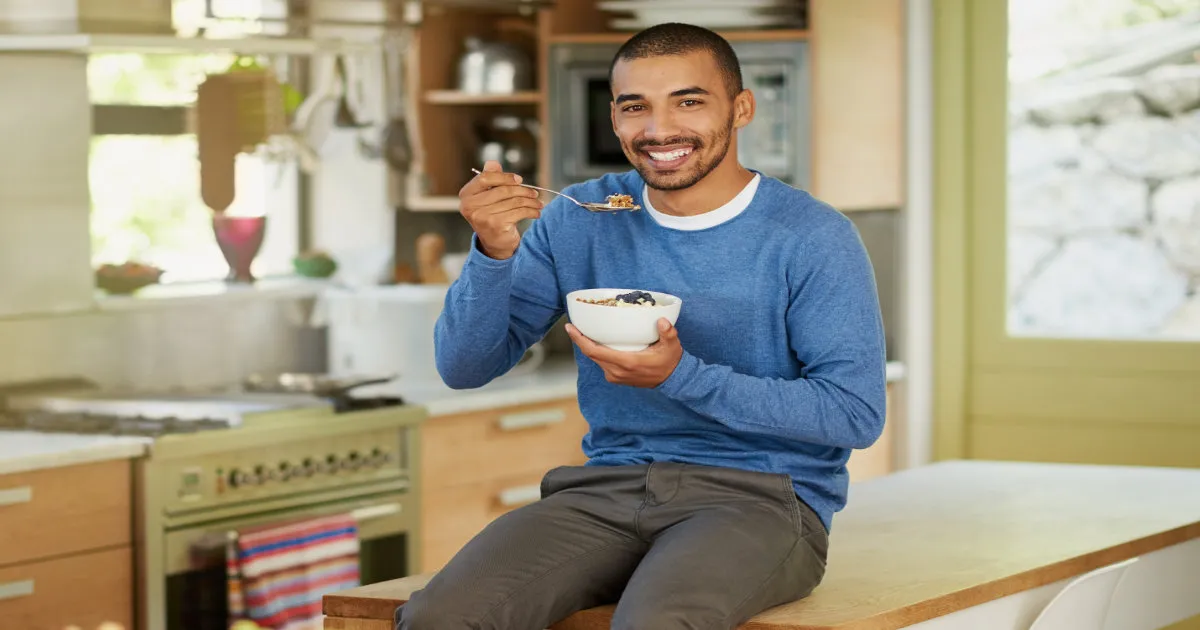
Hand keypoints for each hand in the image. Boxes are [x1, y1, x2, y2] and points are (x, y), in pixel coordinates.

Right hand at [458, 160, 543, 259]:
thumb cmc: (492, 216)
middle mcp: (470, 206)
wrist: (495, 244)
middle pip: (502, 190)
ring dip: (530, 201)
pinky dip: (531, 211)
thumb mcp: (488, 197)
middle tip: (535, 193)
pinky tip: (536, 212)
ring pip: (513, 201)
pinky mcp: (495, 225)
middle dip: (522, 190)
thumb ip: (490, 179)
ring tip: (539, 203)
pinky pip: (519, 212)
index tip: (519, 180)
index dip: (504, 177)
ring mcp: (482, 216)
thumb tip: (492, 162)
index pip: (484, 178)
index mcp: (466, 195)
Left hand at [565, 318, 682, 387]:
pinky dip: (597, 353)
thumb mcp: (672, 345)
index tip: (570, 328)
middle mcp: (617, 371)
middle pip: (591, 354)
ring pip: (596, 359)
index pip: (595, 351)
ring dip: (588, 346)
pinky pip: (602, 363)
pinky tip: (597, 342)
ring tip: (583, 331)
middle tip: (573, 325)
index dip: (580, 340)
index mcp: (626, 362)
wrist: (672, 380)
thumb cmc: (670, 361)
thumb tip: (662, 321)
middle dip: (580, 340)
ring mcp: (616, 376)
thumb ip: (668, 332)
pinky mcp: (616, 378)